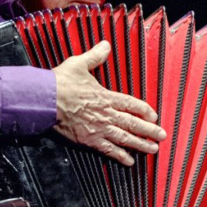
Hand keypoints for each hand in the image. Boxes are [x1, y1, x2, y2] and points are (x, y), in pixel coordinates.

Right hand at [52, 41, 166, 166]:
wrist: (44, 100)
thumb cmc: (60, 82)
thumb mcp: (79, 64)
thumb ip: (95, 56)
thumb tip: (106, 45)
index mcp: (105, 96)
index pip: (131, 104)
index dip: (144, 110)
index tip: (154, 116)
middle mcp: (106, 114)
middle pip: (133, 123)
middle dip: (149, 130)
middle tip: (162, 136)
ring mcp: (99, 128)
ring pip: (125, 138)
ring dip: (141, 145)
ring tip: (153, 150)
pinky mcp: (89, 140)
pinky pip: (108, 150)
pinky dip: (120, 156)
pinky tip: (129, 162)